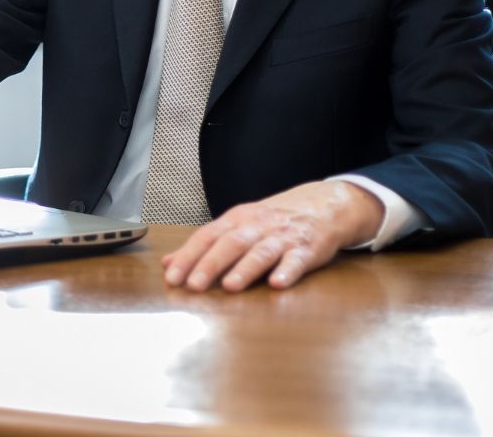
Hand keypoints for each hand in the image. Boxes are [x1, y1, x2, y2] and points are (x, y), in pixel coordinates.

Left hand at [160, 180, 384, 291]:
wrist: (323, 204)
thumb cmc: (274, 220)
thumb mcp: (238, 225)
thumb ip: (204, 245)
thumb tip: (169, 262)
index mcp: (236, 220)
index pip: (206, 237)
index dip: (188, 256)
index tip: (171, 277)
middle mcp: (257, 226)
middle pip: (230, 243)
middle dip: (210, 264)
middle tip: (193, 286)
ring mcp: (282, 236)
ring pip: (261, 251)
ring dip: (245, 269)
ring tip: (230, 287)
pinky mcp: (307, 248)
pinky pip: (296, 260)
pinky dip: (287, 271)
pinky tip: (277, 283)